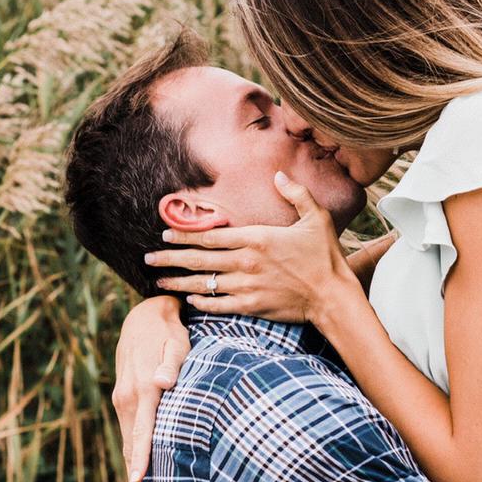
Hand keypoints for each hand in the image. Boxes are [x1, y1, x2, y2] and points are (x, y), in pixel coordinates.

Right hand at [112, 295, 190, 481]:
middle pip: (130, 444)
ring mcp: (122, 398)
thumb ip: (171, 364)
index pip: (141, 432)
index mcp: (142, 389)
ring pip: (126, 439)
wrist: (143, 318)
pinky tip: (136, 466)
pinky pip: (127, 430)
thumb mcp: (176, 343)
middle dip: (134, 476)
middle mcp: (127, 397)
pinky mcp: (123, 397)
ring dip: (131, 466)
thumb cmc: (169, 333)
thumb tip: (163, 383)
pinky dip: (131, 450)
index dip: (140, 459)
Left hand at [143, 170, 358, 324]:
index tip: (165, 234)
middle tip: (149, 259)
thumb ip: (296, 193)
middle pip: (199, 260)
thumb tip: (279, 175)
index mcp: (257, 238)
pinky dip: (202, 302)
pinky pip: (219, 305)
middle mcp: (246, 262)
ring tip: (159, 282)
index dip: (185, 234)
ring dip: (179, 283)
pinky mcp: (252, 306)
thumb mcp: (315, 217)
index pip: (211, 235)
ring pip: (204, 284)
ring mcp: (247, 286)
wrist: (333, 296)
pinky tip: (190, 299)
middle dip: (171, 259)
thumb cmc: (325, 256)